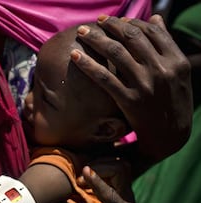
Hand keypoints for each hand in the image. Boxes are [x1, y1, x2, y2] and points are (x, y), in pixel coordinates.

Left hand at [71, 15, 192, 162]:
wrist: (170, 136)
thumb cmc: (171, 101)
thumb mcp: (176, 71)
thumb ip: (165, 45)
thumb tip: (153, 17)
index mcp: (176, 60)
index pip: (150, 31)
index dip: (129, 22)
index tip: (115, 20)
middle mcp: (162, 69)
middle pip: (131, 38)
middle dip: (109, 26)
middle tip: (95, 22)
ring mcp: (145, 85)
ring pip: (116, 53)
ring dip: (95, 38)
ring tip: (81, 32)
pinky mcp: (129, 100)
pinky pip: (104, 77)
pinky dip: (87, 64)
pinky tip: (74, 56)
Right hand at [75, 166, 150, 202]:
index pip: (111, 194)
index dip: (97, 182)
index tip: (84, 170)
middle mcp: (128, 196)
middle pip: (120, 170)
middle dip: (99, 168)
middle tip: (80, 179)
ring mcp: (128, 188)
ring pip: (119, 164)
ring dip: (100, 164)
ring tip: (84, 174)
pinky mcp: (125, 183)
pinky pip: (116, 165)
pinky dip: (102, 163)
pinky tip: (91, 171)